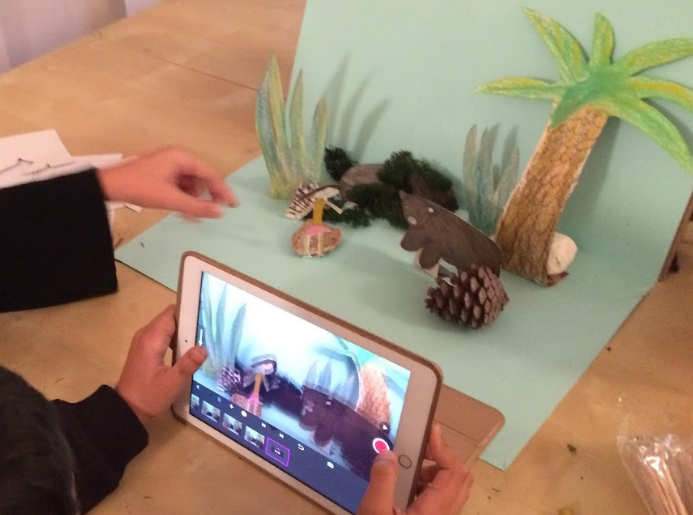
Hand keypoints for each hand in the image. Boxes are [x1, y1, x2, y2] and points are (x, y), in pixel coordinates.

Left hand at [97, 146, 236, 218]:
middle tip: (210, 212)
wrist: (110, 186)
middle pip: (202, 177)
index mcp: (182, 157)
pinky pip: (181, 183)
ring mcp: (170, 163)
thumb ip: (198, 206)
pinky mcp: (163, 171)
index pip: (210, 173)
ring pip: (191, 182)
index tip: (233, 205)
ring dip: (193, 198)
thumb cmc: (141, 188)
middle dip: (205, 195)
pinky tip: (181, 209)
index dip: (223, 190)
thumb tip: (221, 212)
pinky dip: (183, 196)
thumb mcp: (171, 199)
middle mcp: (178, 156)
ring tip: (189, 214)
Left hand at [115, 305, 206, 421]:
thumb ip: (187, 365)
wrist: (127, 408)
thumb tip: (203, 349)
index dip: (188, 314)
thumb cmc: (149, 396)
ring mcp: (143, 340)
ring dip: (182, 330)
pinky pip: (161, 333)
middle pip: (169, 317)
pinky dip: (174, 337)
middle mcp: (145, 334)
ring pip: (166, 325)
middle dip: (187, 322)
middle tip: (206, 332)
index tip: (205, 319)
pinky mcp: (144, 347)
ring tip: (199, 341)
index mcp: (151, 340)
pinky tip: (185, 350)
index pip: (171, 314)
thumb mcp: (172, 383)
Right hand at [358, 423, 472, 514]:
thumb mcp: (374, 514)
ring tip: (411, 469)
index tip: (429, 431)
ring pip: (454, 490)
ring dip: (438, 472)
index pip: (454, 472)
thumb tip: (388, 454)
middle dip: (445, 458)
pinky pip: (444, 500)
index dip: (444, 448)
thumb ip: (381, 482)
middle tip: (421, 447)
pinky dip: (432, 486)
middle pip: (461, 479)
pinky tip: (408, 490)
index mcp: (434, 512)